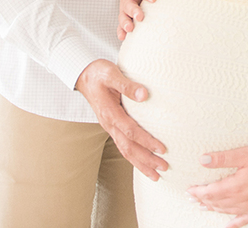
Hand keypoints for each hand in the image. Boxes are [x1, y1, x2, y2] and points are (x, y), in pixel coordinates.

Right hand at [74, 59, 167, 179]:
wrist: (84, 76)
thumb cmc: (99, 73)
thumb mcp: (112, 74)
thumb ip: (127, 85)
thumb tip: (144, 95)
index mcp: (109, 113)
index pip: (130, 132)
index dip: (146, 141)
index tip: (162, 149)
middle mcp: (109, 124)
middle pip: (128, 147)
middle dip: (146, 160)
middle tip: (163, 168)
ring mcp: (110, 127)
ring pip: (125, 150)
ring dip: (140, 163)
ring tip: (155, 175)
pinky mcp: (112, 126)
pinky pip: (123, 146)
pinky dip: (133, 157)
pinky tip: (143, 163)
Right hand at [118, 0, 157, 40]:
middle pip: (128, 5)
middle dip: (134, 11)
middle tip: (140, 17)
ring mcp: (124, 10)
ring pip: (123, 17)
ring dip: (125, 23)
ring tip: (130, 29)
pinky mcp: (124, 19)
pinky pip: (120, 27)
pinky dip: (120, 32)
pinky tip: (123, 38)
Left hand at [186, 145, 247, 226]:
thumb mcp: (245, 154)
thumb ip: (222, 158)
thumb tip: (203, 160)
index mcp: (235, 186)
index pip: (210, 192)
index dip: (198, 192)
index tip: (189, 190)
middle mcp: (242, 200)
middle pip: (217, 203)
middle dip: (203, 201)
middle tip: (192, 200)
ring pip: (228, 211)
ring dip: (214, 209)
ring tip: (204, 207)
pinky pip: (244, 220)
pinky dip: (234, 223)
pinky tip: (228, 225)